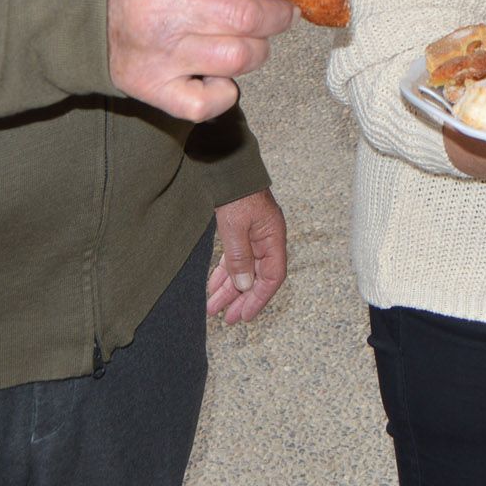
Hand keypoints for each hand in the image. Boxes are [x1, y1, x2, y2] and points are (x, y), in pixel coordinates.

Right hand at [107, 0, 300, 121]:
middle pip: (248, 17)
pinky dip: (227, 92)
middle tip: (282, 14)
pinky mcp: (154, 89)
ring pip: (240, 59)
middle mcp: (166, 11)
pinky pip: (211, 102)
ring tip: (251, 42)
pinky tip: (219, 76)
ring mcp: (161, 55)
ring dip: (259, 50)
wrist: (77, 17)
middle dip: (278, 16)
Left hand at [206, 188, 287, 324]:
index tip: (244, 315)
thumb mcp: (235, 226)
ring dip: (229, 289)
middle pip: (257, 277)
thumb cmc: (236, 192)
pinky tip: (212, 287)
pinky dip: (224, 274)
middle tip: (227, 319)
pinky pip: (234, 260)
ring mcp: (254, 236)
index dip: (259, 298)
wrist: (227, 166)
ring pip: (243, 270)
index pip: (272, 276)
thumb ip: (240, 257)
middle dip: (241, 299)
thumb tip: (244, 285)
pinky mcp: (240, 232)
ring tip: (214, 308)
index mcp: (273, 238)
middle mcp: (266, 239)